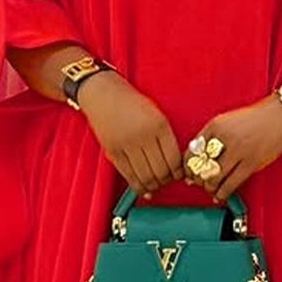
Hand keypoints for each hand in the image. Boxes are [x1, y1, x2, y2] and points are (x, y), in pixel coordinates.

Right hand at [78, 72, 184, 197]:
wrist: (103, 93)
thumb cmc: (132, 103)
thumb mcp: (156, 114)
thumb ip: (166, 138)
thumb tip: (173, 167)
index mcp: (159, 125)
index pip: (174, 160)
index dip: (178, 173)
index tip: (178, 175)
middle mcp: (144, 136)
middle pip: (161, 172)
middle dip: (166, 181)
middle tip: (167, 181)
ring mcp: (127, 145)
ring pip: (146, 178)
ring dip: (153, 186)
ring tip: (156, 185)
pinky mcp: (113, 152)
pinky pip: (129, 176)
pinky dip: (138, 187)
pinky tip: (143, 189)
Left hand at [185, 96, 281, 202]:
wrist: (281, 115)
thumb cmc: (255, 118)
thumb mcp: (228, 120)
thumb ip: (212, 136)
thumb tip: (198, 159)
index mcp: (215, 125)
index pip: (192, 150)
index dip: (188, 166)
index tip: (189, 174)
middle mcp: (224, 137)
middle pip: (201, 166)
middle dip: (198, 179)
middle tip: (200, 184)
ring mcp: (238, 150)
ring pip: (214, 177)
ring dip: (209, 188)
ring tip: (211, 189)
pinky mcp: (251, 162)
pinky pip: (231, 183)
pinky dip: (223, 193)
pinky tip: (221, 195)